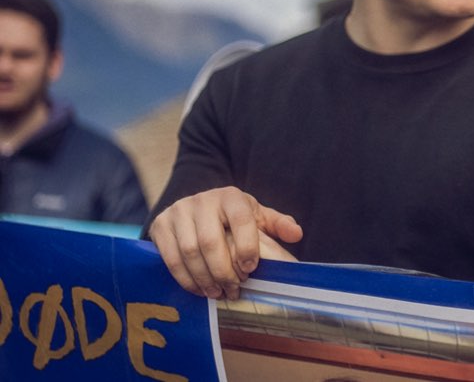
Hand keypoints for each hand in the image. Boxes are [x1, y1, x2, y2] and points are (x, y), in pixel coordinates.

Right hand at [148, 186, 302, 299]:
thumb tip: (297, 234)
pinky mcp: (160, 226)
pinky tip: (199, 290)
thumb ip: (278, 224)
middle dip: (223, 271)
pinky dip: (186, 279)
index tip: (251, 269)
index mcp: (231, 196)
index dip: (246, 246)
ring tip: (218, 293)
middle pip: (210, 242)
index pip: (240, 220)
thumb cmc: (233, 216)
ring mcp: (178, 211)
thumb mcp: (256, 215)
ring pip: (189, 252)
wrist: (196, 207)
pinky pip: (171, 259)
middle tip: (233, 290)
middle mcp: (202, 200)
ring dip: (204, 279)